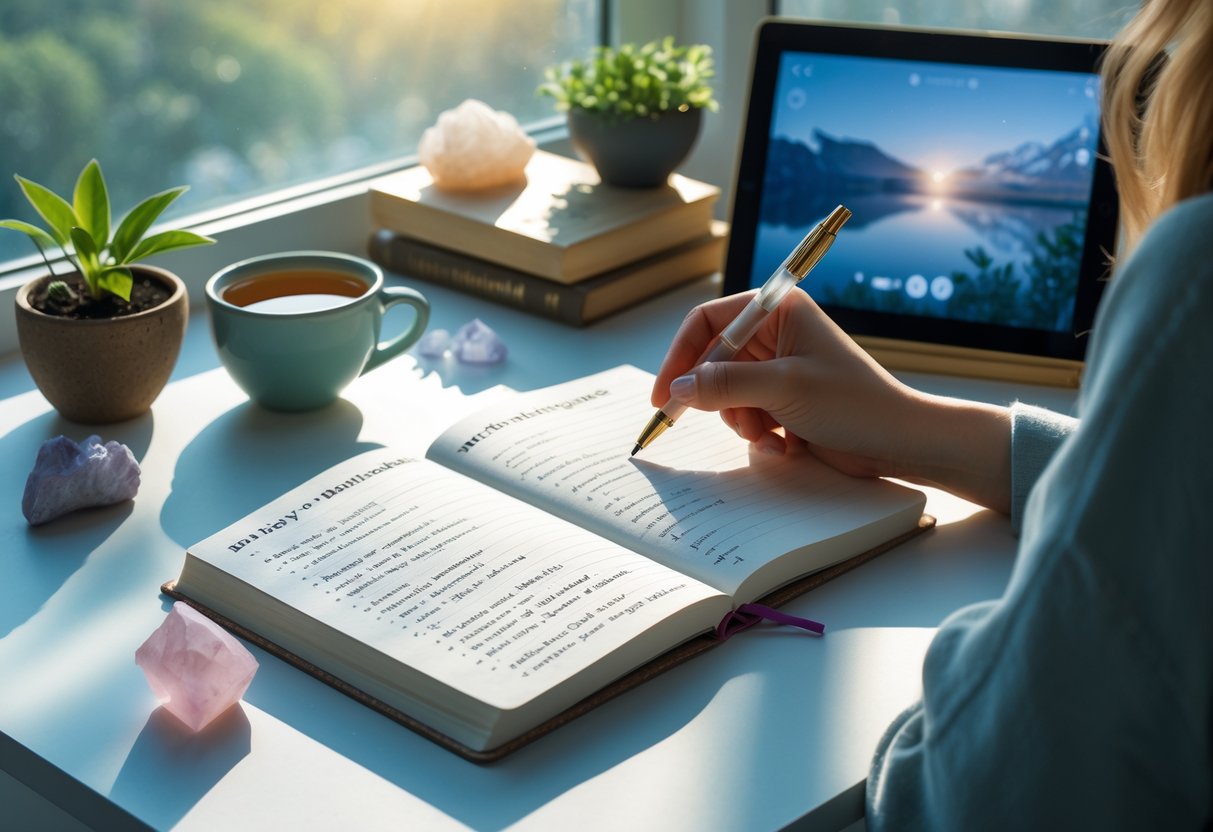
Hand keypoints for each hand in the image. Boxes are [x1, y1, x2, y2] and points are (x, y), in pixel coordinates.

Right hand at [651, 288, 1011, 510]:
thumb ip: (725, 384)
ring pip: (726, 393)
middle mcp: (776, 334)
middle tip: (703, 420)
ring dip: (741, 420)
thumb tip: (678, 388)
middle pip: (713, 360)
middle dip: (716, 396)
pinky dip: (758, 433)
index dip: (681, 355)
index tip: (665, 393)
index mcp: (779, 309)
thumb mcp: (784, 388)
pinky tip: (785, 445)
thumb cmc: (855, 403)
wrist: (900, 442)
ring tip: (771, 434)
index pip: (709, 320)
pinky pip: (747, 414)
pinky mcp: (784, 400)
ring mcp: (780, 369)